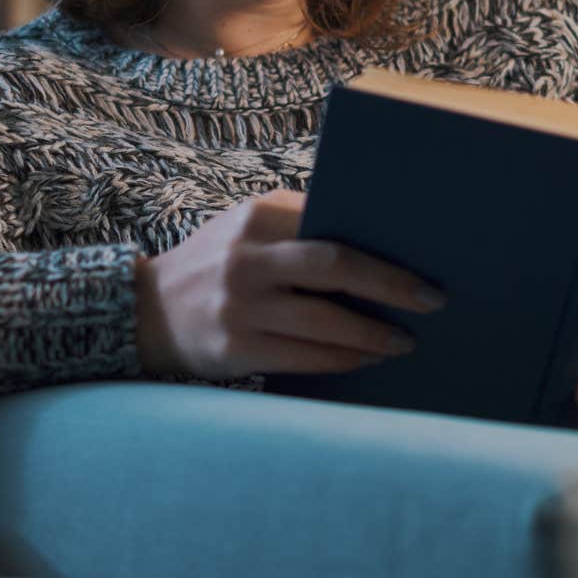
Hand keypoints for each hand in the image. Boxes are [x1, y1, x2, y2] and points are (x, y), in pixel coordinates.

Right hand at [134, 189, 446, 378]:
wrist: (146, 310)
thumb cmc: (216, 264)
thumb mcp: (245, 229)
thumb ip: (298, 225)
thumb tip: (380, 241)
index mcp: (255, 217)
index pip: (330, 229)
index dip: (381, 252)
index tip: (424, 266)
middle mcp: (246, 259)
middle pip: (333, 269)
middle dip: (390, 287)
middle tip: (431, 302)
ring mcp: (239, 306)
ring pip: (325, 323)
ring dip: (373, 334)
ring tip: (403, 342)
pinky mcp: (236, 348)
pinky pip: (305, 357)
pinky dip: (343, 359)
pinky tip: (366, 359)